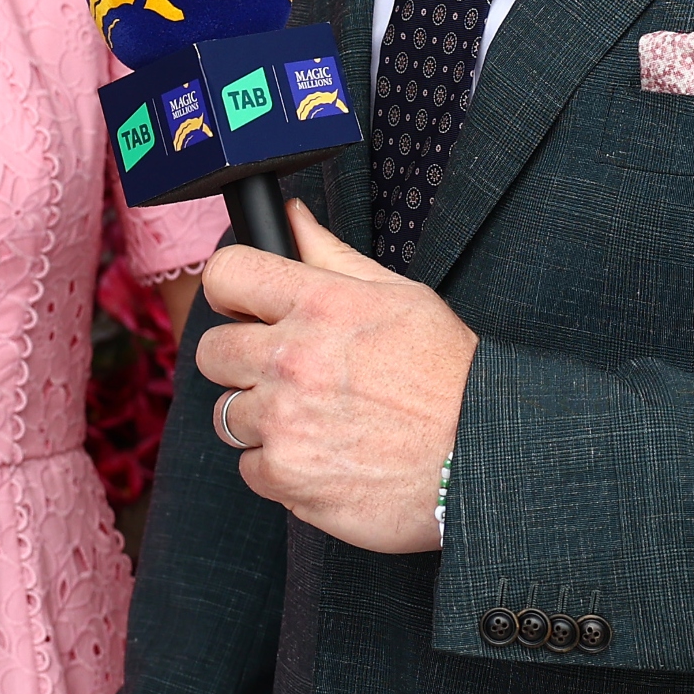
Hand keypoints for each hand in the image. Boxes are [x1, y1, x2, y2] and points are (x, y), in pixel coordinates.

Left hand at [194, 205, 472, 554]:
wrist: (482, 456)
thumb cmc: (449, 375)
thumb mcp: (398, 296)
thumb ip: (330, 256)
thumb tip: (290, 217)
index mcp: (319, 304)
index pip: (227, 274)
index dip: (232, 292)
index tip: (246, 310)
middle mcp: (293, 359)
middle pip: (211, 352)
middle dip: (241, 363)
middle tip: (285, 375)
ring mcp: (285, 421)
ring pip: (227, 415)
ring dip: (262, 420)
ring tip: (316, 421)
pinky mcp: (287, 476)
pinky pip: (250, 467)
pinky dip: (281, 469)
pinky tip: (325, 458)